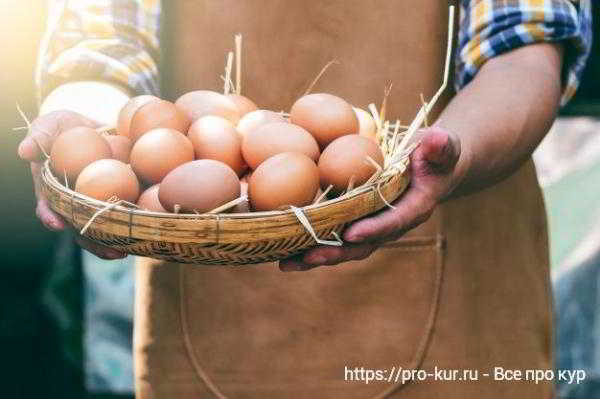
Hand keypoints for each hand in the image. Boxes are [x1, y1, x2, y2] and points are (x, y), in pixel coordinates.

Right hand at [18, 110, 125, 259]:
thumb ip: (39, 137)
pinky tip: (148, 232)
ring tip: (127, 252)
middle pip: (81, 228)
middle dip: (94, 242)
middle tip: (110, 252)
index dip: (51, 216)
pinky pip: (126, 215)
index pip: (48, 207)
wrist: (97, 127)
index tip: (57, 223)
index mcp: (53, 191)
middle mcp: (74, 204)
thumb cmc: (66, 127)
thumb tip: (24, 151)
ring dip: (115, 242)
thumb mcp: (51, 127)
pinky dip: (135, 224)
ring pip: (104, 229)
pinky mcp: (119, 199)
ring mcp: (96, 205)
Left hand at [280, 126, 462, 270]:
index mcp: (414, 208)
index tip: (352, 233)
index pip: (394, 221)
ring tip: (286, 263)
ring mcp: (372, 226)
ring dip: (315, 256)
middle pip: (363, 244)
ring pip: (344, 247)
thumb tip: (437, 138)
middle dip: (335, 252)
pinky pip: (334, 236)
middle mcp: (391, 225)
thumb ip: (442, 146)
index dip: (374, 228)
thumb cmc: (436, 156)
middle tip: (308, 257)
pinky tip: (282, 247)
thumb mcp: (444, 148)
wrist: (430, 169)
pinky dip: (309, 242)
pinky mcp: (357, 222)